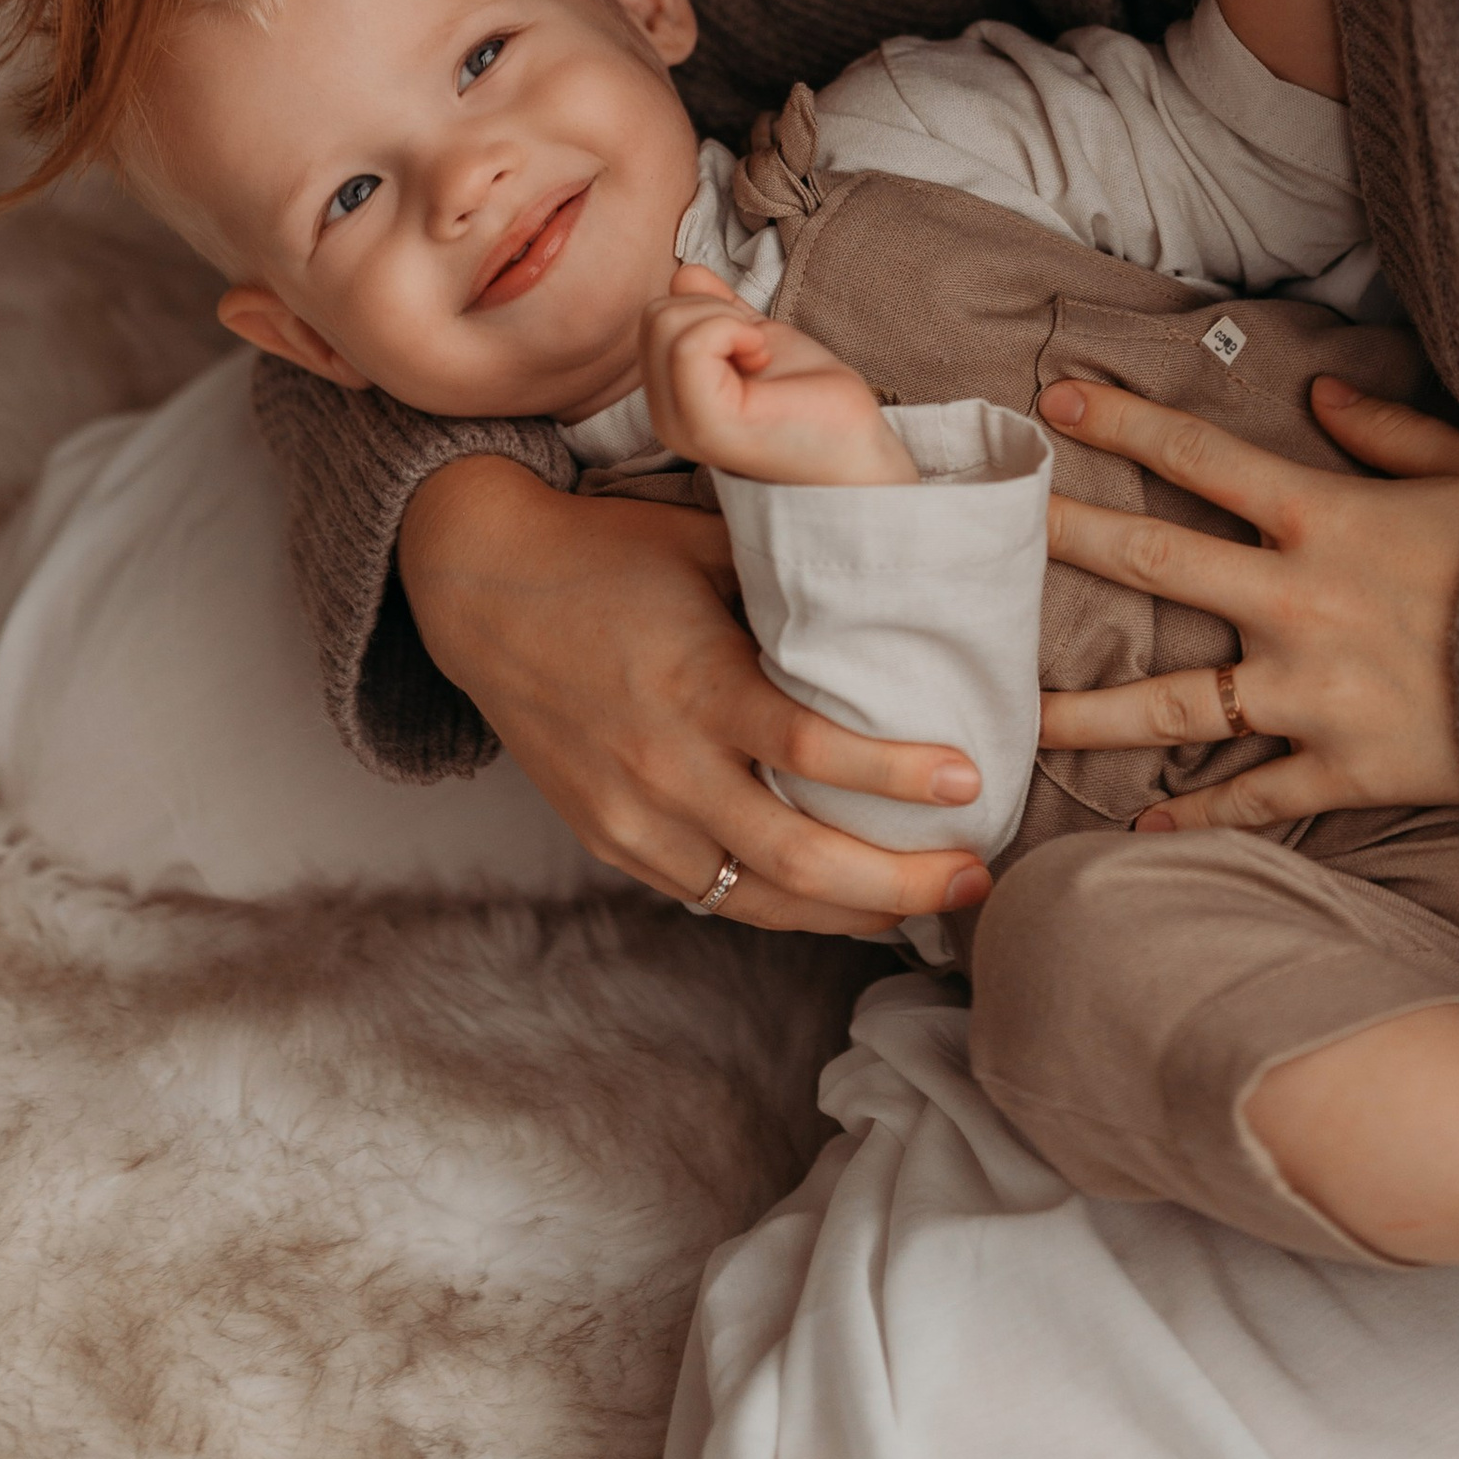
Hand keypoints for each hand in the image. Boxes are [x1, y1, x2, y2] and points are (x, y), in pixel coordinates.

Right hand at [397, 454, 988, 930]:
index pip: (811, 753)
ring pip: (757, 900)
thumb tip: (898, 600)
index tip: (970, 781)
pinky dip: (779, 908)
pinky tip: (836, 902)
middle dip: (899, 883)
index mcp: (696, 684)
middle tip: (975, 878)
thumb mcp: (706, 545)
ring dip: (851, 913)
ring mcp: (632, 818)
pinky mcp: (611, 842)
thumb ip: (790, 586)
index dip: (896, 776)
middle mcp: (664, 766)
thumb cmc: (609, 553)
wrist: (482, 589)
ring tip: (923, 906)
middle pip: (798, 859)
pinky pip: (708, 896)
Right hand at [641, 265, 915, 486]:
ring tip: (760, 357)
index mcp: (672, 400)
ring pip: (667, 323)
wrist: (857, 446)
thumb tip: (685, 274)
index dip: (709, 309)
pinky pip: (690, 344)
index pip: (656, 318)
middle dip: (714, 309)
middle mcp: (666, 418)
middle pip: (656, 316)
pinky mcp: (705, 425)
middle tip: (757, 349)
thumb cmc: (815, 402)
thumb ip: (716, 310)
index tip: (754, 342)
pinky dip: (732, 329)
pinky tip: (760, 357)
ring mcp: (681, 425)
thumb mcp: (755, 337)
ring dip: (726, 320)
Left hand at [1032, 372, 1458, 822]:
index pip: (1199, 459)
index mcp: (1325, 518)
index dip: (1124, 425)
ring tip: (1020, 716)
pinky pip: (1253, 796)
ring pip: (1172, 705)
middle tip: (993, 536)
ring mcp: (1312, 696)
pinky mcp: (1343, 769)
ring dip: (1090, 710)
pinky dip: (1197, 812)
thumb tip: (1321, 396)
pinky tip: (1140, 823)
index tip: (1057, 404)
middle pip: (1155, 567)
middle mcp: (1297, 604)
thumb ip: (1389, 430)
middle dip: (1068, 543)